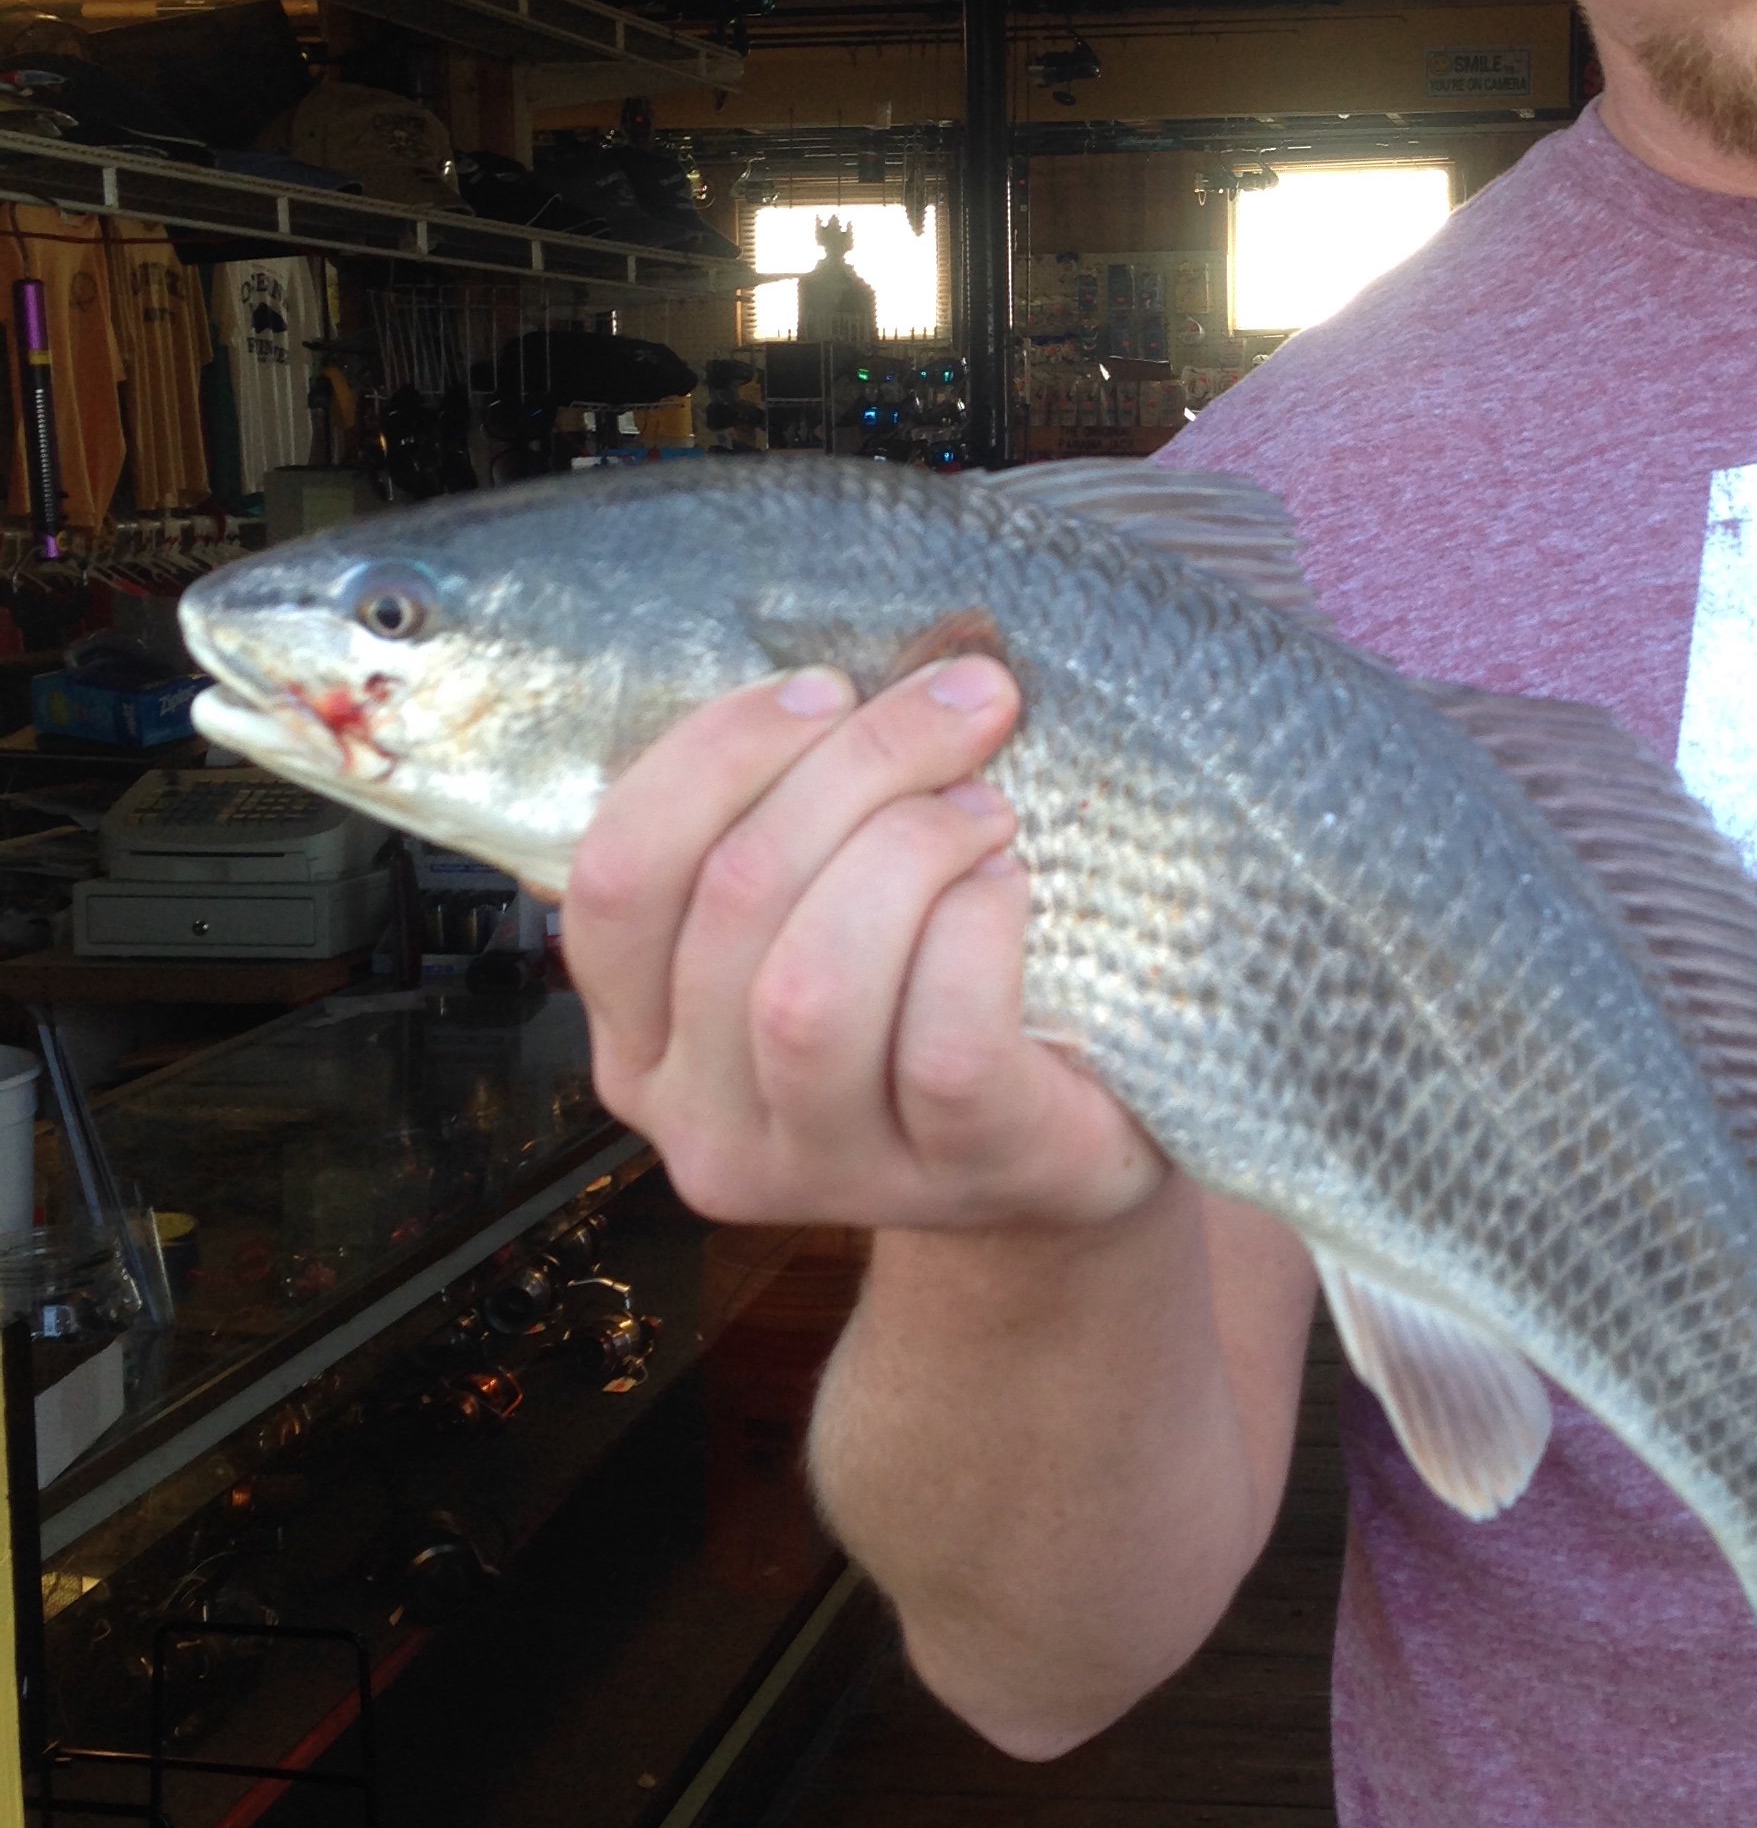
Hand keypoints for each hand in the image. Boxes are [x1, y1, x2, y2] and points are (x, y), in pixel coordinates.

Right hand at [559, 653, 1168, 1234]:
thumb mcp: (831, 910)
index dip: (716, 755)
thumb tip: (895, 653)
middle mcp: (699, 1120)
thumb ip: (803, 814)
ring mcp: (822, 1168)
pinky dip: (979, 931)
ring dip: (910, 848)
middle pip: (731, 898)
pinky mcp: (951, 1174)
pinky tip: (1015, 889)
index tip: (828, 686)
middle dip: (855, 765)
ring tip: (986, 808)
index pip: (614, 877)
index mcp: (640, 1039)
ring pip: (811, 985)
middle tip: (964, 705)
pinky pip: (942, 1038)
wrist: (1071, 1153)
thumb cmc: (938, 1000)